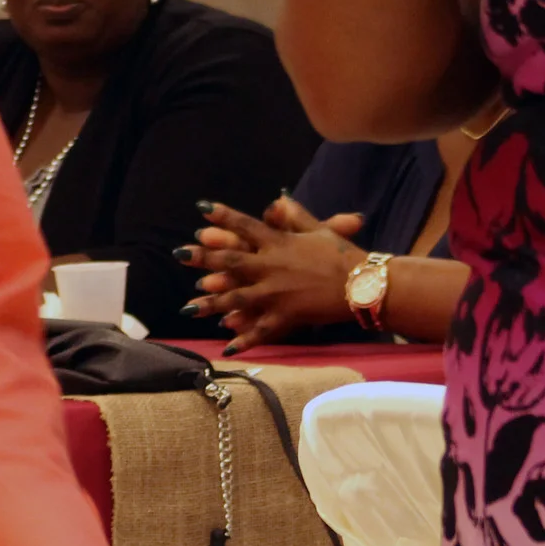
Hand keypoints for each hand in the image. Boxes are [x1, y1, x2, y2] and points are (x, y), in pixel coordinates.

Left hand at [174, 197, 367, 352]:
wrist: (365, 285)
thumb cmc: (343, 254)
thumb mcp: (319, 229)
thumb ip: (294, 216)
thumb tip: (277, 199)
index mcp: (279, 243)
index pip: (246, 226)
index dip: (223, 216)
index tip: (202, 209)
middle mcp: (272, 267)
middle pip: (230, 262)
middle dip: (203, 258)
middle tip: (179, 254)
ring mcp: (276, 293)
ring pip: (236, 299)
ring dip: (211, 303)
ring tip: (188, 308)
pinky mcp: (286, 316)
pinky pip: (261, 330)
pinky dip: (244, 339)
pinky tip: (226, 346)